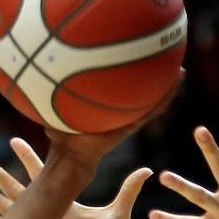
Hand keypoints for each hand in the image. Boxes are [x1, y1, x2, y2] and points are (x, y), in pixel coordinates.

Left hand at [44, 72, 183, 172]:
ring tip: (180, 70)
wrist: (70, 160)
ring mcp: (126, 122)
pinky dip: (162, 100)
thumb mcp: (53, 108)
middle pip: (141, 95)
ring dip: (166, 88)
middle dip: (153, 78)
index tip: (141, 59)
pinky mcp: (129, 128)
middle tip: (168, 58)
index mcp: (106, 112)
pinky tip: (175, 84)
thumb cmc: (59, 137)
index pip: (122, 93)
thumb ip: (49, 89)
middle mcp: (119, 116)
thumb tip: (38, 66)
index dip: (132, 78)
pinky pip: (149, 113)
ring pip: (151, 103)